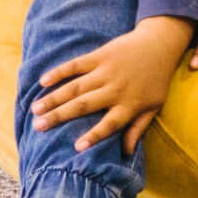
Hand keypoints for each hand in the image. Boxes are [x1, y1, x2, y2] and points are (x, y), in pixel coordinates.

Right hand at [30, 16, 194, 153]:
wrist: (161, 44)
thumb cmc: (156, 80)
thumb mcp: (154, 106)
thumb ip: (138, 128)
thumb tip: (127, 153)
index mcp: (130, 104)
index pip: (110, 125)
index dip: (94, 136)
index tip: (76, 148)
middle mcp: (116, 89)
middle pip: (84, 106)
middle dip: (60, 116)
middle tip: (38, 126)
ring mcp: (107, 71)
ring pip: (76, 87)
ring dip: (54, 98)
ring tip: (35, 109)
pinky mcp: (101, 55)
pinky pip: (76, 65)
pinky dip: (59, 72)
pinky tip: (43, 81)